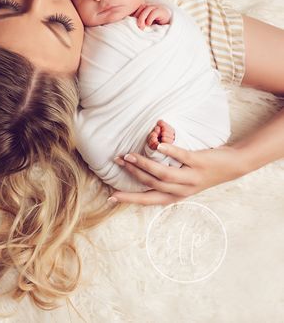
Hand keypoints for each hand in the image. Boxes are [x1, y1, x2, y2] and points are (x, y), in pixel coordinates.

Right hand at [108, 143, 248, 204]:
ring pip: (163, 174)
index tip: (112, 197)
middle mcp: (182, 190)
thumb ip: (166, 181)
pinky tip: (157, 146)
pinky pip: (181, 157)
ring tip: (129, 155)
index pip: (148, 200)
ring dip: (144, 165)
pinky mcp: (199, 163)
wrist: (233, 165)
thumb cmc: (204, 172)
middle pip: (152, 184)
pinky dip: (168, 152)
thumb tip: (142, 173)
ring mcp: (191, 177)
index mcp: (176, 195)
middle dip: (132, 174)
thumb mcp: (184, 182)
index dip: (129, 199)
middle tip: (118, 161)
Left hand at [133, 4, 170, 29]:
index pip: (137, 8)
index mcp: (144, 8)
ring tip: (142, 27)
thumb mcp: (144, 23)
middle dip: (138, 17)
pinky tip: (149, 24)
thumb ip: (139, 22)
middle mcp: (150, 6)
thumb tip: (129, 25)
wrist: (167, 26)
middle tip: (138, 26)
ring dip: (142, 18)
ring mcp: (156, 7)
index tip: (132, 23)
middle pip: (141, 7)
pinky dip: (150, 18)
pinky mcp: (162, 11)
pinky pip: (154, 12)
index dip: (134, 15)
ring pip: (147, 9)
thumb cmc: (153, 25)